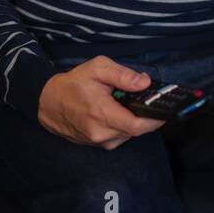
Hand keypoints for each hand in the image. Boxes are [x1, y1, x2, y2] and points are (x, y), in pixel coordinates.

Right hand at [36, 56, 165, 148]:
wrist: (48, 102)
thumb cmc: (73, 84)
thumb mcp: (98, 68)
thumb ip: (123, 75)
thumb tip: (145, 82)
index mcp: (102, 113)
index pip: (136, 125)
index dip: (155, 120)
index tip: (165, 111)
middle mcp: (101, 133)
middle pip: (136, 130)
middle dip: (146, 116)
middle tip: (148, 101)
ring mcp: (99, 141)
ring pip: (129, 135)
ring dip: (134, 121)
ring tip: (128, 104)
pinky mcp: (97, 144)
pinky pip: (119, 137)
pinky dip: (124, 125)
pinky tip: (118, 112)